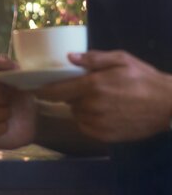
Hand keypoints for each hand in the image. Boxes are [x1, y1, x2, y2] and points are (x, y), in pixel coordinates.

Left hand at [35, 50, 171, 142]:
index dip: (43, 90)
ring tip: (100, 101)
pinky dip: (89, 121)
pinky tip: (103, 113)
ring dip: (81, 108)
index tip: (35, 89)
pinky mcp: (107, 136)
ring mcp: (99, 123)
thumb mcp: (121, 59)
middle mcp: (92, 106)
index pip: (56, 91)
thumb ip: (94, 58)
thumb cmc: (144, 78)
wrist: (168, 104)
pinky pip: (87, 128)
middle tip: (89, 89)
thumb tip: (69, 57)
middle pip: (68, 102)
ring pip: (77, 115)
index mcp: (93, 86)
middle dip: (72, 95)